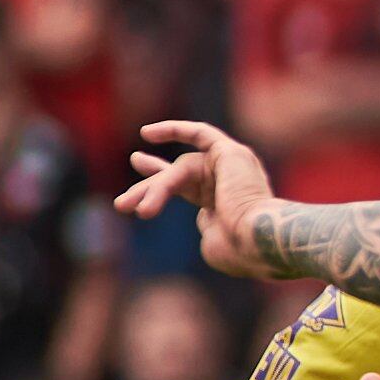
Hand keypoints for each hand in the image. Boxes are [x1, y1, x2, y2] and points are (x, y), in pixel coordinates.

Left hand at [118, 121, 284, 278]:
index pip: (189, 189)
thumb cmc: (239, 248)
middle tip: (121, 204)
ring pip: (182, 169)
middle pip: (180, 176)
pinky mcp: (232, 152)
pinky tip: (147, 134)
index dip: (160, 187)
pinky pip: (199, 134)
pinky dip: (175, 130)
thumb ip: (207, 228)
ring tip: (128, 208)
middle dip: (149, 189)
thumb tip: (204, 219)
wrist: (258, 238)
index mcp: (228, 205)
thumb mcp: (214, 244)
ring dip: (156, 188)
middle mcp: (232, 182)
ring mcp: (234, 166)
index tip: (135, 194)